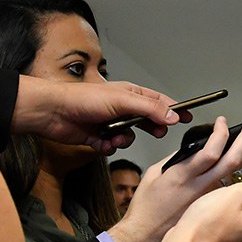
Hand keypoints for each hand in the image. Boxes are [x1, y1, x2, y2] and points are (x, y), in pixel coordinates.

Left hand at [12, 77, 186, 153]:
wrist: (53, 113)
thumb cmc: (83, 99)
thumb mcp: (123, 101)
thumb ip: (150, 109)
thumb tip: (173, 116)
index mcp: (131, 94)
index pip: (160, 102)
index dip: (175, 110)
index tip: (188, 118)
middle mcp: (123, 108)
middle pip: (148, 121)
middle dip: (151, 129)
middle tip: (156, 132)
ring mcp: (111, 122)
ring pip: (130, 137)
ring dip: (124, 140)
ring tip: (114, 136)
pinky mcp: (99, 136)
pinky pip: (113, 147)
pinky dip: (108, 147)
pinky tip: (99, 141)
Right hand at [108, 115, 241, 241]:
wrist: (145, 237)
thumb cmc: (147, 209)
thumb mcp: (154, 175)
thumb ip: (176, 159)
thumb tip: (194, 147)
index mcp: (183, 176)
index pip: (210, 151)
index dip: (221, 133)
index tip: (222, 122)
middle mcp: (200, 188)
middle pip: (232, 160)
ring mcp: (210, 200)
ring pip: (236, 174)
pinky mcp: (215, 211)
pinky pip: (234, 189)